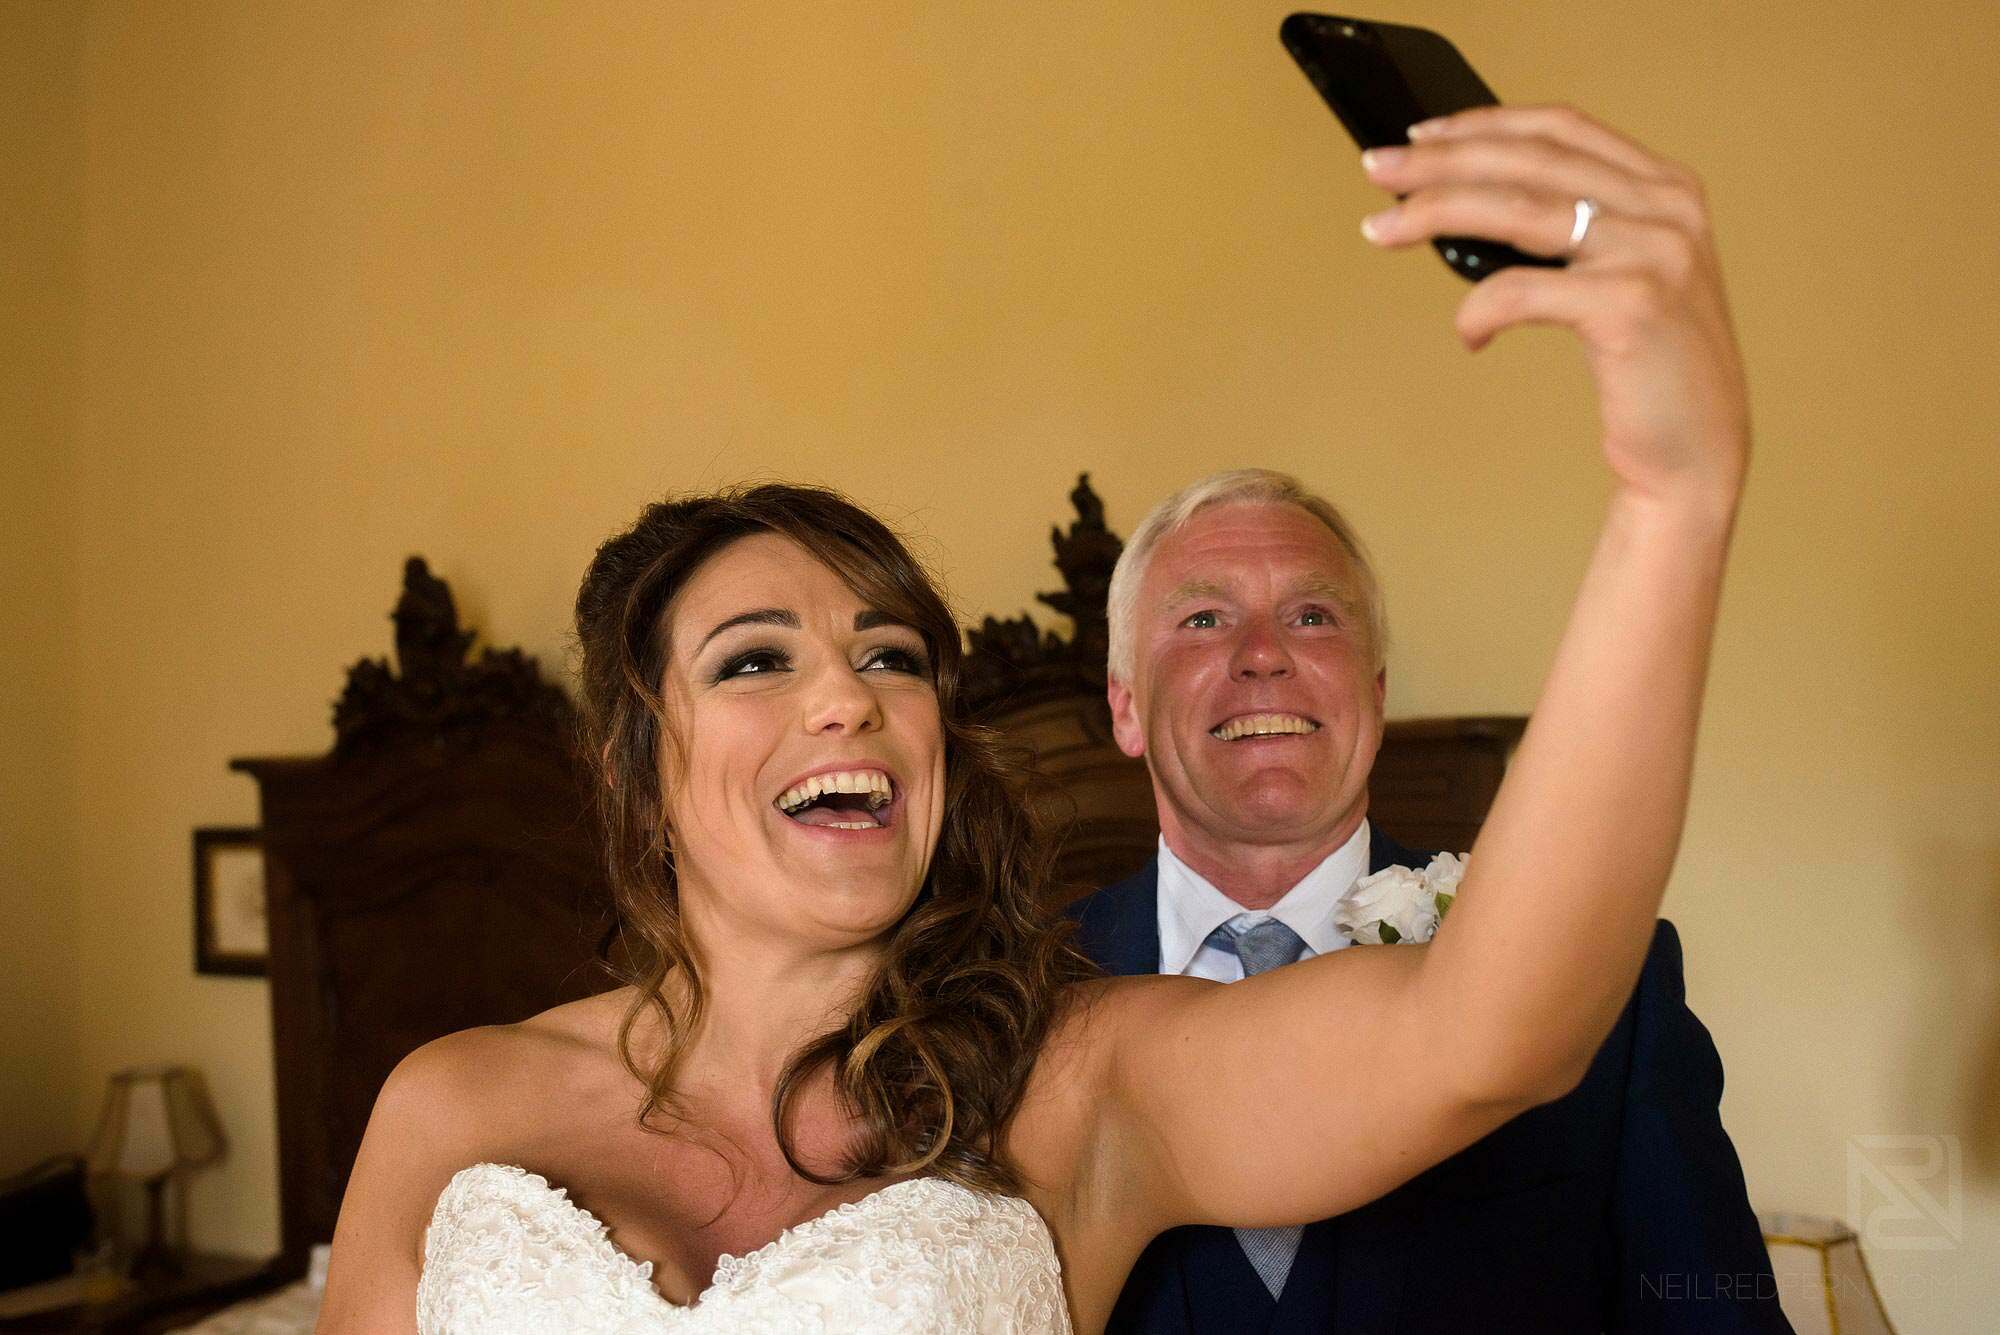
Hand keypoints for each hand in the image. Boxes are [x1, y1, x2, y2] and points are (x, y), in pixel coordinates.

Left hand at [1357, 105, 1748, 510]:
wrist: (1695, 453)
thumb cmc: (1646, 368)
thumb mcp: (1619, 275)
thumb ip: (1572, 230)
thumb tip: (1467, 203)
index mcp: (1666, 188)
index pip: (1561, 128)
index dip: (1485, 123)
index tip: (1421, 135)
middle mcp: (1667, 208)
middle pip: (1530, 159)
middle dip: (1442, 160)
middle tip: (1378, 169)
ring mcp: (1655, 253)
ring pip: (1519, 209)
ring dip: (1436, 212)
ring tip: (1381, 228)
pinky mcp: (1632, 306)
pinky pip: (1522, 291)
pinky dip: (1478, 310)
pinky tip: (1468, 334)